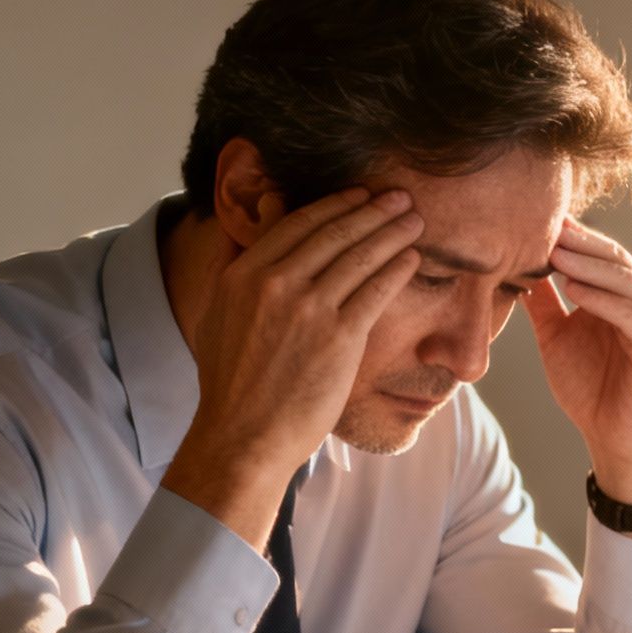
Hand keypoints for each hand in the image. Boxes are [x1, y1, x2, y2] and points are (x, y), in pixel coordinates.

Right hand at [164, 187, 422, 545]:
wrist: (244, 437)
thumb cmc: (231, 383)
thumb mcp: (217, 313)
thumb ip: (235, 263)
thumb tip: (256, 222)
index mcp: (244, 274)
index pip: (299, 223)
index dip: (336, 205)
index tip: (359, 195)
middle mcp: (275, 284)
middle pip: (335, 232)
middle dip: (373, 210)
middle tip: (399, 197)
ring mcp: (310, 310)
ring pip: (361, 256)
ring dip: (393, 232)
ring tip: (414, 220)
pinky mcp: (340, 338)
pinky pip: (377, 290)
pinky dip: (398, 269)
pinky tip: (412, 258)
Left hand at [525, 218, 631, 509]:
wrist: (611, 438)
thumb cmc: (588, 387)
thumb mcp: (555, 336)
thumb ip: (543, 302)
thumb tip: (517, 267)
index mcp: (624, 294)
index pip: (599, 252)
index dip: (571, 235)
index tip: (534, 217)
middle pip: (614, 259)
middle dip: (579, 241)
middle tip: (546, 223)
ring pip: (624, 280)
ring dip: (589, 264)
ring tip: (555, 252)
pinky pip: (631, 315)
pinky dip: (603, 299)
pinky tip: (573, 288)